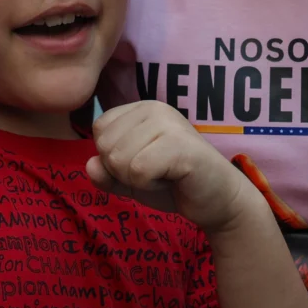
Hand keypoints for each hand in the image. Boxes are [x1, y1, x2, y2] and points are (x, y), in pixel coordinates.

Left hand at [87, 101, 248, 231]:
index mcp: (141, 108)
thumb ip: (105, 173)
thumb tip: (90, 165)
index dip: (113, 157)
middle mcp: (154, 108)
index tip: (143, 162)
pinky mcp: (179, 145)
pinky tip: (172, 179)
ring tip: (165, 174)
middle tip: (156, 171)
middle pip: (105, 146)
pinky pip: (137, 171)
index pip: (99, 129)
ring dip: (138, 179)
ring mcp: (168, 123)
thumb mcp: (130, 178)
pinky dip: (150, 185)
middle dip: (124, 170)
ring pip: (118, 159)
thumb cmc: (174, 183)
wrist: (217, 199)